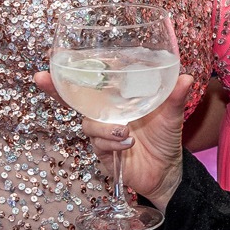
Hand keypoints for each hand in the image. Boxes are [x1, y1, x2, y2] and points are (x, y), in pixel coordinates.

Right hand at [32, 72, 194, 210]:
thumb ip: (175, 97)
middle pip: (74, 98)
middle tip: (43, 78)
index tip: (53, 57)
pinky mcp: (103, 153)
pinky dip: (111, 143)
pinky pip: (98, 144)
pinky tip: (127, 143)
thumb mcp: (171, 115)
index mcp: (118, 99)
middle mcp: (105, 113)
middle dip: (56, 88)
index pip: (92, 82)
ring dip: (103, 126)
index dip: (71, 71)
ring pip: (88, 123)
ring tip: (124, 130)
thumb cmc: (165, 138)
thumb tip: (187, 77)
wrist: (168, 172)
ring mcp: (103, 133)